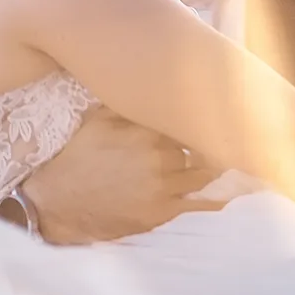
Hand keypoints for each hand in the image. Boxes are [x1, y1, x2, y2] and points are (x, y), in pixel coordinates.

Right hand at [18, 110, 224, 244]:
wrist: (55, 203)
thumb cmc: (75, 159)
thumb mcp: (95, 121)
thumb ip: (127, 104)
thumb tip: (153, 84)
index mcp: (143, 128)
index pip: (188, 115)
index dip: (203, 112)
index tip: (220, 104)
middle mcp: (156, 155)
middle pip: (201, 143)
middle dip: (212, 138)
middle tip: (235, 131)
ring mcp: (161, 185)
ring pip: (205, 171)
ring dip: (218, 164)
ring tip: (236, 157)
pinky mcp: (161, 211)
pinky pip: (200, 203)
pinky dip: (220, 197)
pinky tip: (239, 192)